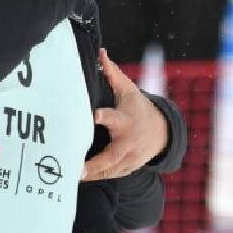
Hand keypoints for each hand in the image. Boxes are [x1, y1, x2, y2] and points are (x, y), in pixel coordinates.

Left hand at [82, 48, 168, 180]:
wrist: (162, 132)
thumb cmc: (137, 107)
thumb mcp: (128, 90)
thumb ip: (112, 73)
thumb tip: (101, 52)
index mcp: (125, 120)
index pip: (113, 118)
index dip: (103, 117)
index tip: (92, 116)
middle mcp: (128, 141)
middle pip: (112, 155)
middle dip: (96, 163)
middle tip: (76, 168)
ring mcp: (130, 157)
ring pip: (111, 169)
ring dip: (93, 175)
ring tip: (70, 177)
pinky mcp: (129, 167)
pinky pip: (112, 175)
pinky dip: (98, 178)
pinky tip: (80, 180)